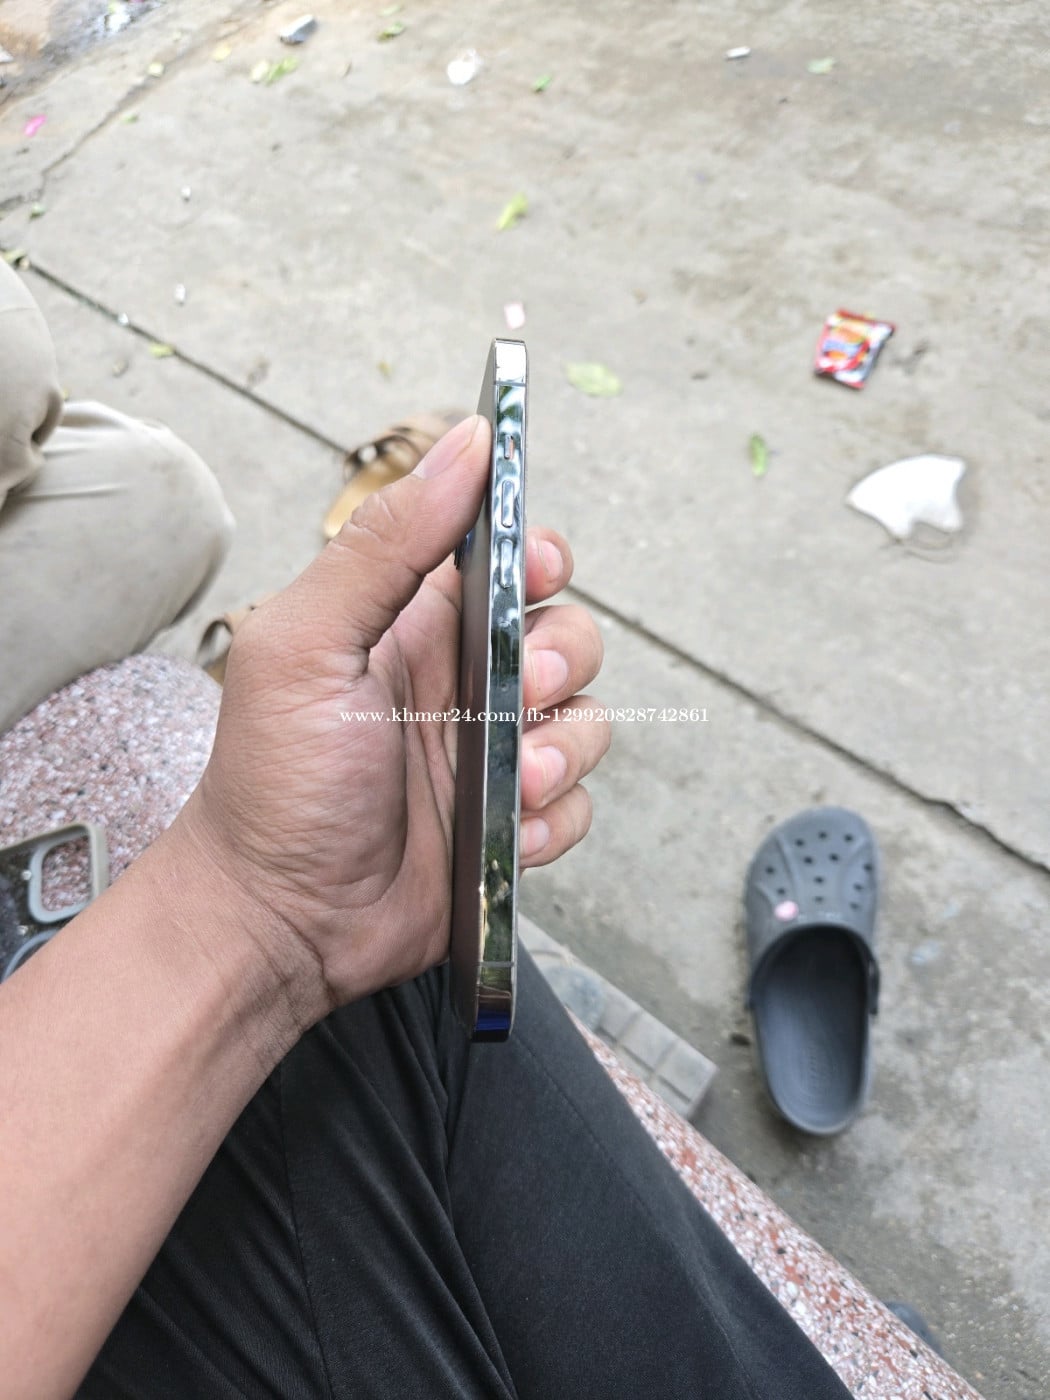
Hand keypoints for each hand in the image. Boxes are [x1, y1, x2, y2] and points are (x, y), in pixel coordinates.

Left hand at [179, 415, 609, 1024]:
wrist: (278, 921)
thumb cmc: (273, 782)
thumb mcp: (309, 645)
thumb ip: (385, 545)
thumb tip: (463, 444)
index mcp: (413, 623)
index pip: (507, 559)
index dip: (540, 557)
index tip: (538, 572)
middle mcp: (462, 681)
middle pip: (568, 635)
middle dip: (565, 659)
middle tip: (519, 693)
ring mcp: (490, 755)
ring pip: (587, 721)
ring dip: (564, 751)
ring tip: (511, 783)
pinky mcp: (510, 824)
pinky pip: (577, 805)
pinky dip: (551, 821)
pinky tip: (502, 836)